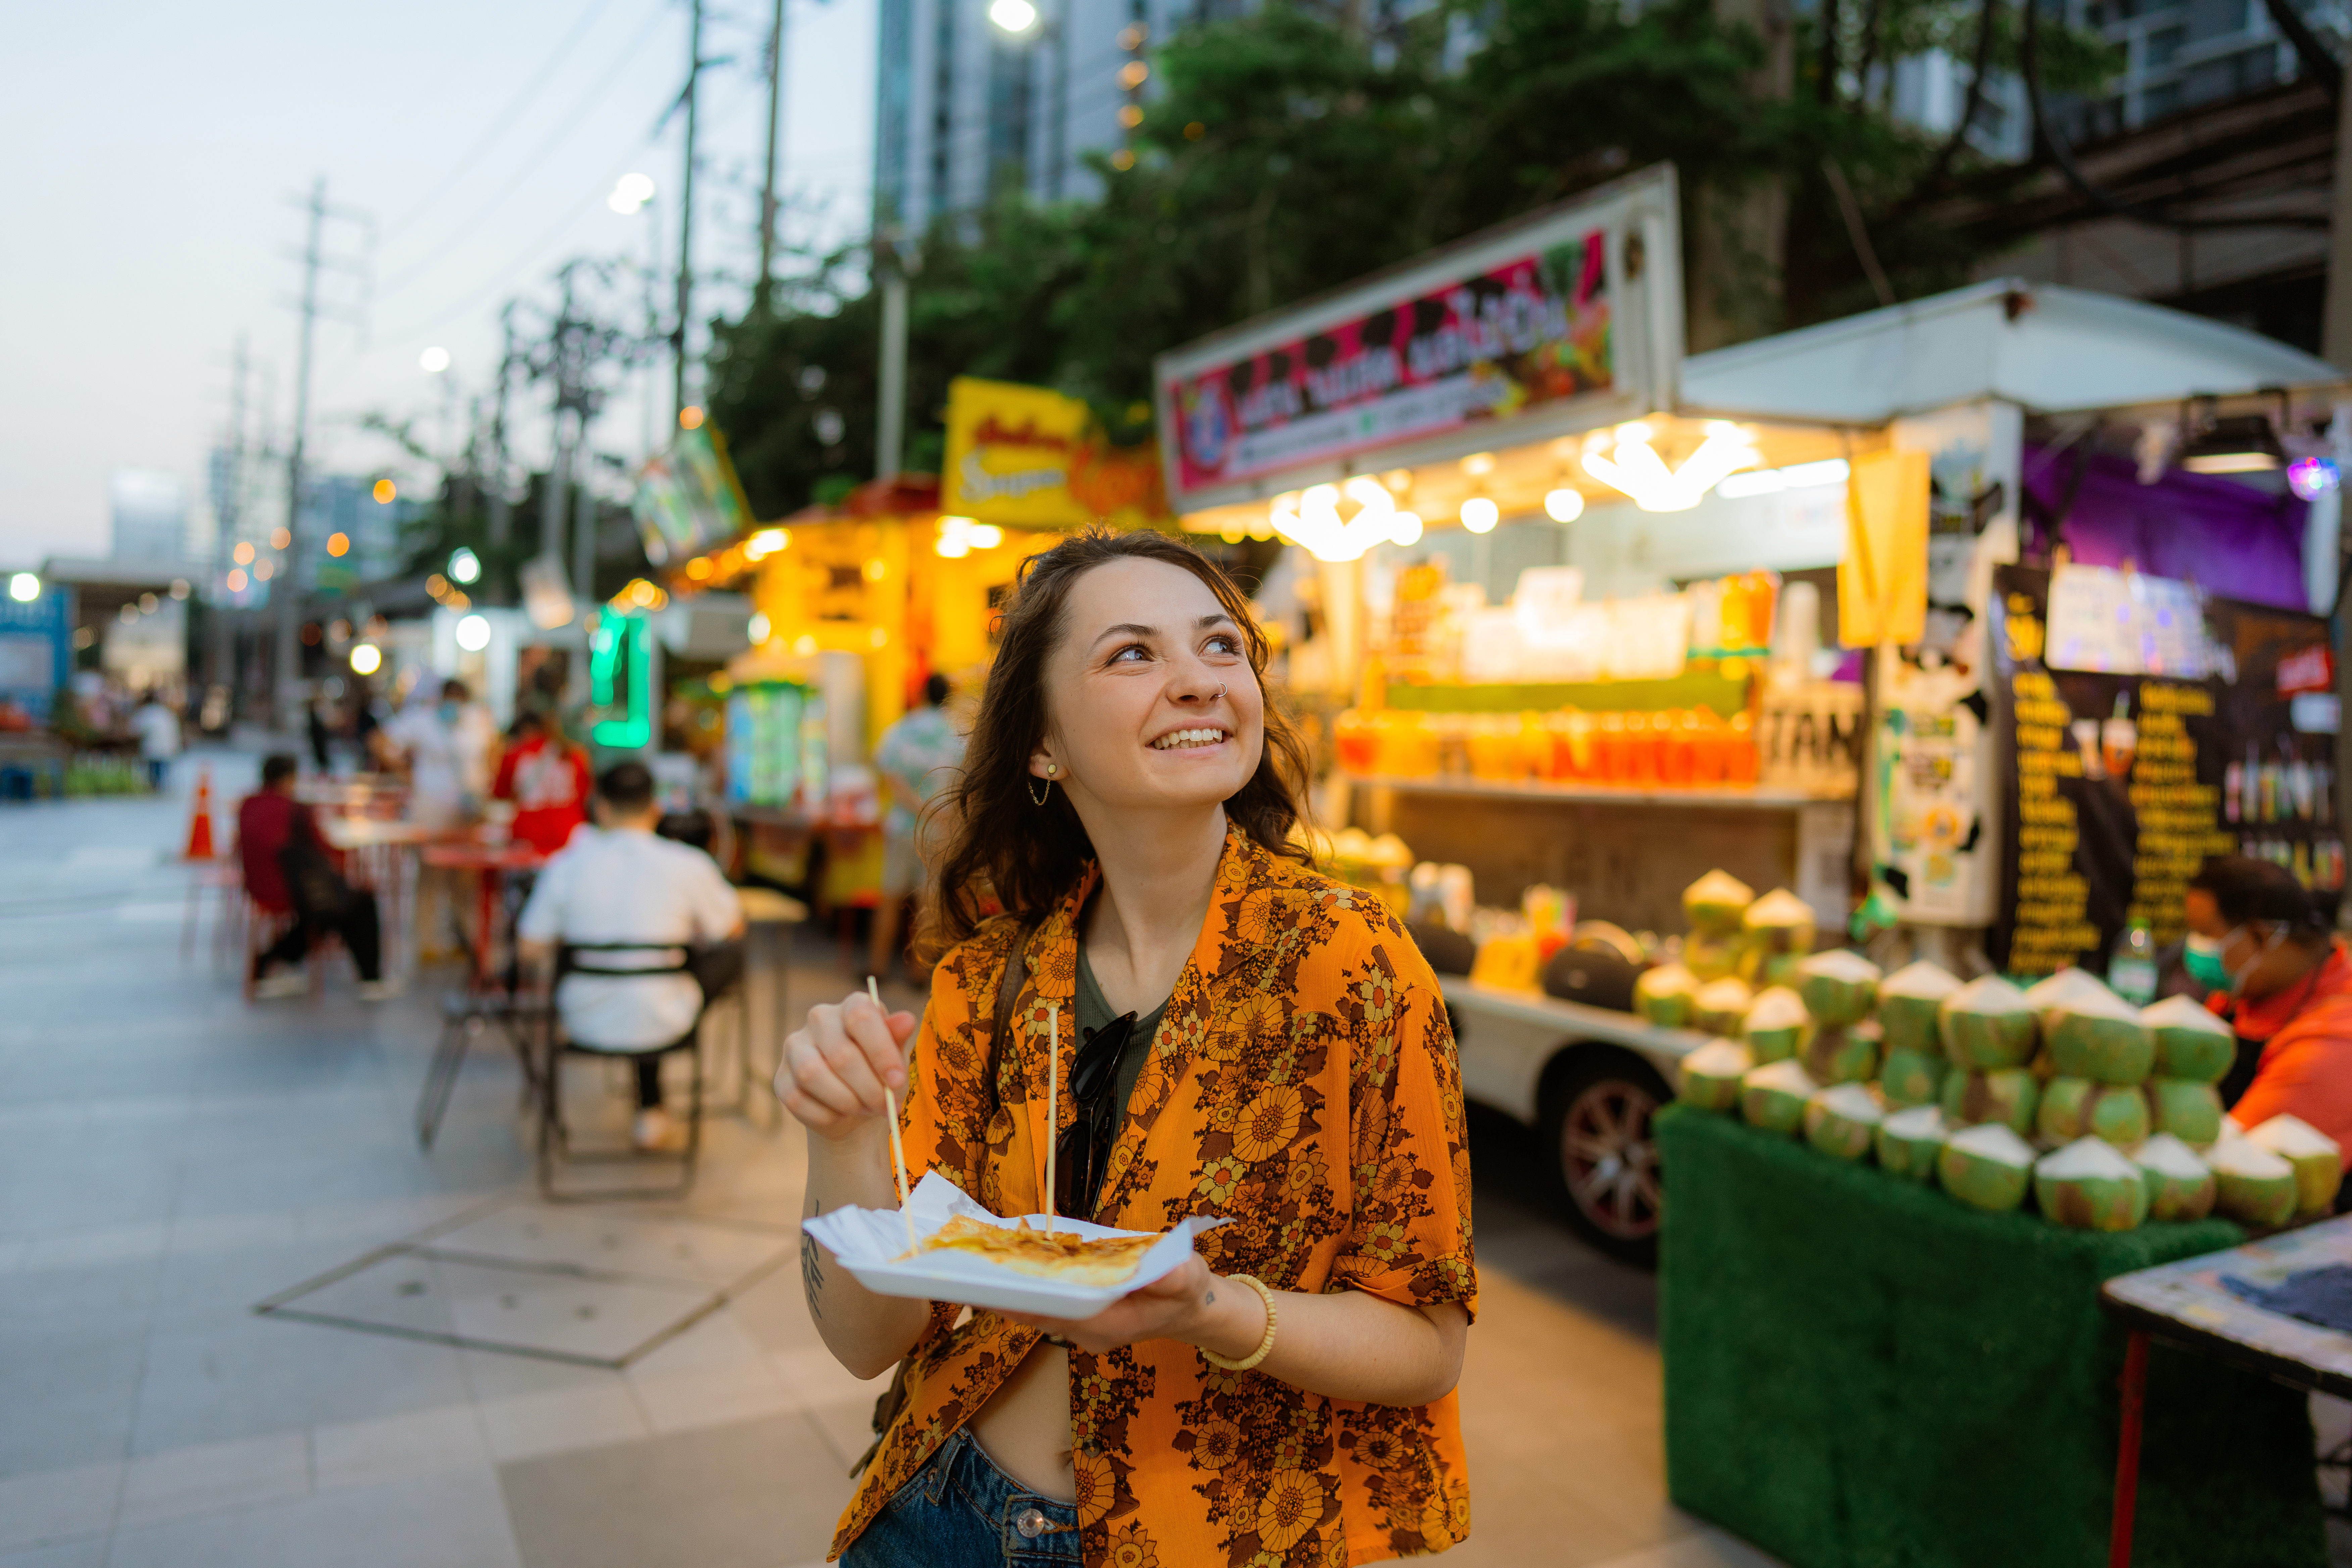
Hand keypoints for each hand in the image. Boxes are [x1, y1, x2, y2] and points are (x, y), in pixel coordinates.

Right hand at [776, 989, 918, 1141]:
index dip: (881, 1051)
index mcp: (851, 1006)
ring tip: (864, 1109)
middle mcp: (819, 1019)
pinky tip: (841, 1115)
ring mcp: (795, 1047)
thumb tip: (907, 1019)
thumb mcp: (894, 1057)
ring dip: (845, 1101)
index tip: (898, 1081)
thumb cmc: (879, 1073)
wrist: (855, 1107)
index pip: (861, 1016)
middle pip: (840, 1053)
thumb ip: (897, 1039)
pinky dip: (826, 1115)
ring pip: (812, 1074)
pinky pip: (798, 1100)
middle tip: (885, 1106)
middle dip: (868, 1088)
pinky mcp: (782, 1079)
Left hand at [1002, 1255, 1258, 1357]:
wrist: (1189, 1309)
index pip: (1059, 1316)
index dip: (1027, 1303)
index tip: (995, 1290)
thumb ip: (1173, 1277)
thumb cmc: (1187, 1292)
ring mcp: (1082, 1328)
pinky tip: (1013, 1264)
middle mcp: (1088, 1333)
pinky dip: (1031, 1287)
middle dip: (1009, 1295)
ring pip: (1040, 1311)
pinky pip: (1049, 1304)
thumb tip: (1158, 1270)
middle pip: (1040, 1315)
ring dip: (1015, 1290)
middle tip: (972, 1269)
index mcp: (1109, 1326)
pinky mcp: (1080, 1317)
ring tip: (982, 1263)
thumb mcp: (1189, 1279)